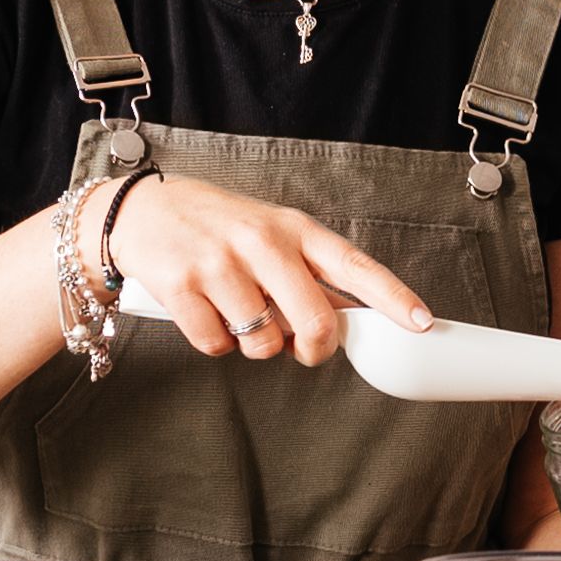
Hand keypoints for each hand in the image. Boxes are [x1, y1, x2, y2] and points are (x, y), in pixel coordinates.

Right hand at [101, 173, 431, 364]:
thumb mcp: (269, 233)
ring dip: (254, 344)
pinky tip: (205, 313)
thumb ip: (307, 273)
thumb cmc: (215, 227)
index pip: (354, 266)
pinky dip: (214, 342)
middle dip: (313, 348)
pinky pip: (216, 345)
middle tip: (300, 348)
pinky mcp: (181, 287)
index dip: (392, 297)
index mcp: (293, 228)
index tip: (421, 323)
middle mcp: (261, 242)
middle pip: (315, 320)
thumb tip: (352, 318)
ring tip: (236, 312)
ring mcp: (219, 264)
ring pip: (263, 342)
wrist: (139, 212)